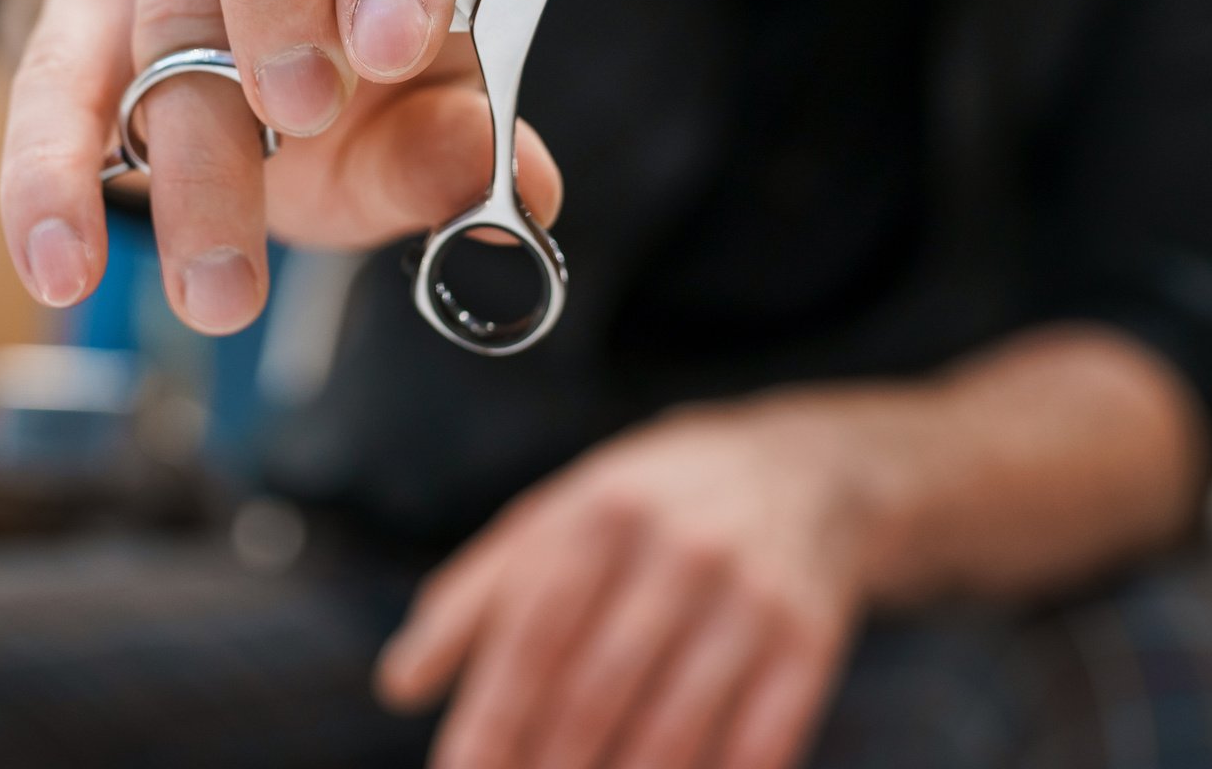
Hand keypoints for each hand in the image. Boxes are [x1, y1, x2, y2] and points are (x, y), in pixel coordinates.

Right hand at [0, 0, 564, 330]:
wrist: (240, 70)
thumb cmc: (359, 83)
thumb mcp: (424, 114)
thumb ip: (464, 144)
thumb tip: (520, 191)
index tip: (396, 46)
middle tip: (303, 115)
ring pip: (166, 6)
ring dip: (191, 155)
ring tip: (222, 288)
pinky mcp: (75, 18)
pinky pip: (48, 81)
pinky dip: (49, 179)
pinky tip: (64, 267)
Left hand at [375, 403, 867, 768]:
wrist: (803, 469)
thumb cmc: (648, 508)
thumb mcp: (558, 517)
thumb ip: (474, 596)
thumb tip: (401, 685)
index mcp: (602, 514)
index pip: (531, 638)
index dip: (490, 723)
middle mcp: (680, 551)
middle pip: (595, 696)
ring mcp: (752, 599)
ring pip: (672, 735)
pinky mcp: (810, 643)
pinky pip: (758, 745)